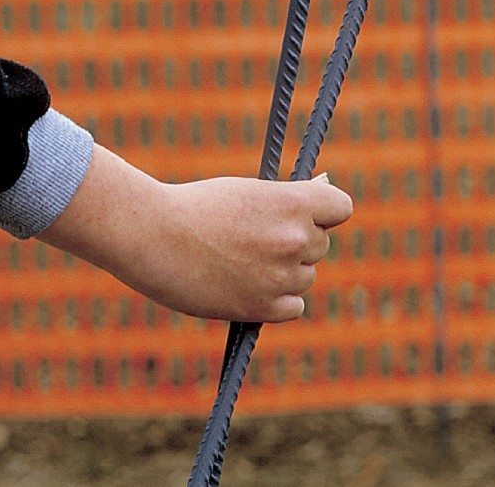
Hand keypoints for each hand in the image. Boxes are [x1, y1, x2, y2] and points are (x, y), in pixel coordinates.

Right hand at [39, 144, 352, 321]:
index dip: (325, 211)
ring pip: (306, 276)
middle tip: (257, 239)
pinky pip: (294, 306)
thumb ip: (291, 199)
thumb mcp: (251, 191)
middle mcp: (296, 238)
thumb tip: (326, 186)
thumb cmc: (199, 206)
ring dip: (285, 273)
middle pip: (320, 245)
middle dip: (298, 243)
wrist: (153, 236)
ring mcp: (282, 274)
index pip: (341, 208)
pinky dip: (278, 301)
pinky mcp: (264, 307)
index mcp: (295, 202)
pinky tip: (249, 287)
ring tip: (243, 262)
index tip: (307, 215)